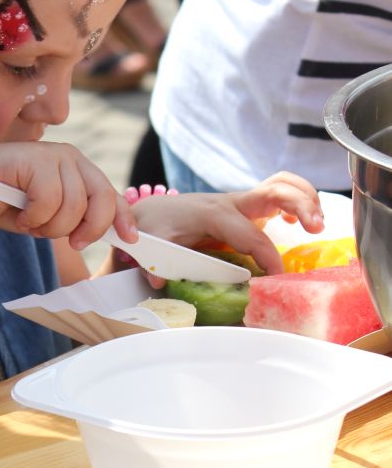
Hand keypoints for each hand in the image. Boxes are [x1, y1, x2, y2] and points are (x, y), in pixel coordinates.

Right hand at [0, 142, 137, 248]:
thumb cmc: (5, 203)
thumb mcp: (48, 215)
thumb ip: (75, 218)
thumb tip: (100, 233)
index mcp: (78, 169)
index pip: (111, 193)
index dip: (123, 218)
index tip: (130, 240)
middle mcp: (71, 157)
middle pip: (102, 198)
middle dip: (90, 228)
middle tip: (73, 243)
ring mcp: (55, 155)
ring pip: (73, 206)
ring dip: (51, 226)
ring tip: (31, 222)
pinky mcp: (37, 159)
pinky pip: (49, 201)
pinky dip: (34, 217)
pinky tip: (20, 214)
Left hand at [132, 171, 323, 275]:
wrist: (149, 212)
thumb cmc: (154, 228)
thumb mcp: (151, 244)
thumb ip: (156, 261)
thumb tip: (157, 283)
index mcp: (214, 214)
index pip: (251, 235)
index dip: (268, 257)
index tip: (278, 277)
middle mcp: (232, 203)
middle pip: (276, 191)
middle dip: (301, 205)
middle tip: (317, 228)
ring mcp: (241, 202)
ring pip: (282, 185)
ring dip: (306, 197)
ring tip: (318, 223)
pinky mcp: (246, 207)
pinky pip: (278, 192)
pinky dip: (297, 200)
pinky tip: (300, 224)